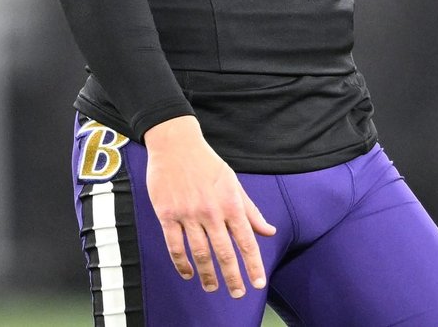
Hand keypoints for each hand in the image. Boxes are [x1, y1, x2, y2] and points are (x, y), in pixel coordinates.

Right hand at [143, 116, 275, 297]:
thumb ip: (251, 211)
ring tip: (213, 287)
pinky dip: (182, 263)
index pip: (246, 240)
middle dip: (233, 277)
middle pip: (224, 252)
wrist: (176, 144)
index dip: (253, 264)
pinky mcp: (167, 215)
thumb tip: (269, 231)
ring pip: (200, 253)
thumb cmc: (208, 164)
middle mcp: (211, 211)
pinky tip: (188, 273)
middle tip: (238, 293)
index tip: (258, 283)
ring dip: (208, 274)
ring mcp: (188, 214)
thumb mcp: (234, 184)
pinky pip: (175, 246)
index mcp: (231, 203)